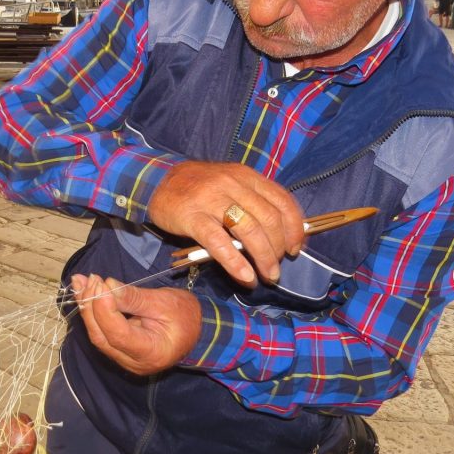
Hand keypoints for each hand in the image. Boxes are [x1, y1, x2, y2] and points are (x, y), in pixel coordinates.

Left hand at [73, 274, 201, 375]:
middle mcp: (134, 362)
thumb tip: (107, 286)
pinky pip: (102, 333)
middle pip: (102, 336)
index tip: (100, 283)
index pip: (119, 334)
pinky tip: (86, 293)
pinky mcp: (120, 351)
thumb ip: (134, 297)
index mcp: (151, 352)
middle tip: (86, 279)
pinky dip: (93, 312)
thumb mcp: (164, 302)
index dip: (105, 309)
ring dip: (87, 308)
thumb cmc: (186, 316)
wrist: (197, 332)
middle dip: (91, 306)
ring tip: (80, 282)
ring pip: (98, 335)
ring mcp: (125, 359)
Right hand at [148, 161, 304, 285]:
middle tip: (276, 267)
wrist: (158, 181)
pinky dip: (236, 263)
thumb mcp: (230, 183)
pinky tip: (245, 277)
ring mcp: (212, 200)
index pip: (282, 201)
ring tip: (267, 276)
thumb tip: (280, 233)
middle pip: (269, 219)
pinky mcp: (193, 217)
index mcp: (246, 176)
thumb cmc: (199, 188)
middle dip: (279, 249)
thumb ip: (253, 201)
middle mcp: (233, 185)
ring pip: (249, 231)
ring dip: (264, 258)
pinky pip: (219, 243)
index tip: (295, 248)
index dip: (294, 228)